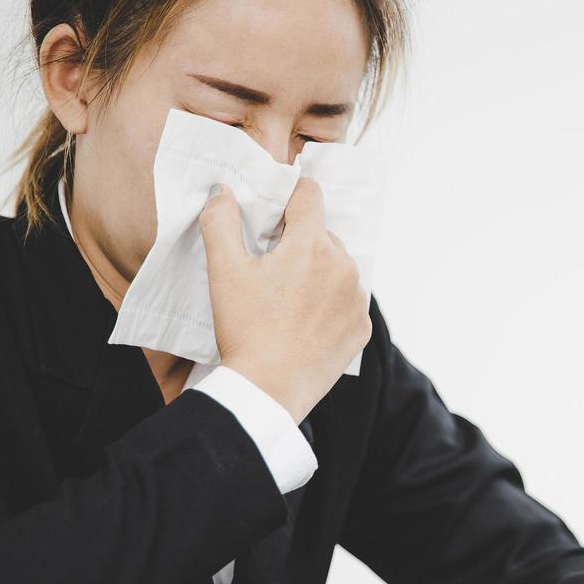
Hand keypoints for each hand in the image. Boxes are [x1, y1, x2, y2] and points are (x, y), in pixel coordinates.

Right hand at [198, 177, 370, 423]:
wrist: (267, 391)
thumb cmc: (245, 329)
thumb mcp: (224, 271)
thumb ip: (221, 223)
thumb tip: (224, 192)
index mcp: (312, 246)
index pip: (310, 195)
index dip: (289, 197)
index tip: (273, 215)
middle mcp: (345, 267)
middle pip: (322, 235)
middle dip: (298, 243)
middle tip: (271, 269)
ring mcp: (358, 299)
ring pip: (338, 267)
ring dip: (317, 273)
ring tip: (287, 300)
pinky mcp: (362, 328)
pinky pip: (348, 301)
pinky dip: (330, 304)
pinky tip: (305, 322)